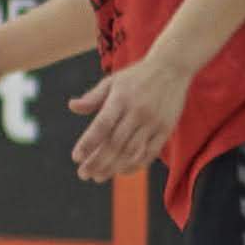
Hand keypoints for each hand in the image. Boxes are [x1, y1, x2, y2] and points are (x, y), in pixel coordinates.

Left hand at [69, 54, 191, 181]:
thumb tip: (72, 106)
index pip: (102, 126)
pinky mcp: (166, 129)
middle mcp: (138, 112)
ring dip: (114, 167)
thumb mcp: (112, 81)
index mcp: (121, 99)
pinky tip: (121, 172)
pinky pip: (150, 152)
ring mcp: (154, 122)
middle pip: (116, 143)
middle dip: (98, 162)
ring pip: (132, 151)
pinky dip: (135, 164)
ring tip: (98, 177)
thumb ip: (93, 97)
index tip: (76, 158)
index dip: (88, 144)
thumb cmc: (136, 76)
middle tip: (83, 174)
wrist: (173, 67)